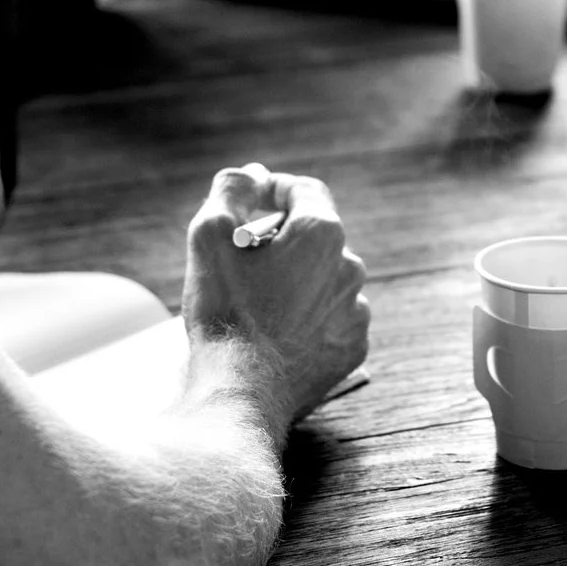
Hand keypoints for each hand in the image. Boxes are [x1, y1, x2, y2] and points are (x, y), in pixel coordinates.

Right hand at [183, 164, 371, 427]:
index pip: (305, 191)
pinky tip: (275, 332)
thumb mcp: (211, 237)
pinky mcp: (351, 347)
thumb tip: (250, 174)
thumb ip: (231, 191)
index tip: (250, 199)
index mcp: (324, 234)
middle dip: (281, 239)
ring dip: (296, 281)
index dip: (274, 188)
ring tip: (257, 301)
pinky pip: (330, 319)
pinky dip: (307, 318)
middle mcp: (351, 267)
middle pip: (315, 237)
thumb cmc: (225, 311)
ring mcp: (355, 311)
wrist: (241, 391)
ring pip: (324, 280)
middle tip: (243, 257)